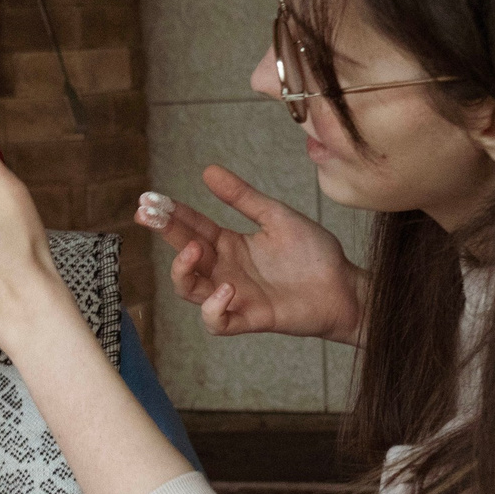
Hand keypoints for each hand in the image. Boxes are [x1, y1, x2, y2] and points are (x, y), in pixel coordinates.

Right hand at [139, 165, 364, 343]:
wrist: (345, 286)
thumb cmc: (314, 253)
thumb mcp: (276, 216)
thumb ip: (243, 197)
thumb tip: (208, 171)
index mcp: (230, 244)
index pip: (192, 227)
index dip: (170, 214)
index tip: (150, 199)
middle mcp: (226, 269)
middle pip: (183, 254)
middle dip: (165, 234)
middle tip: (149, 215)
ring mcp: (235, 295)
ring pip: (189, 290)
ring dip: (183, 271)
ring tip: (195, 250)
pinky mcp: (250, 318)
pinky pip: (217, 322)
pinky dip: (214, 309)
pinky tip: (227, 288)